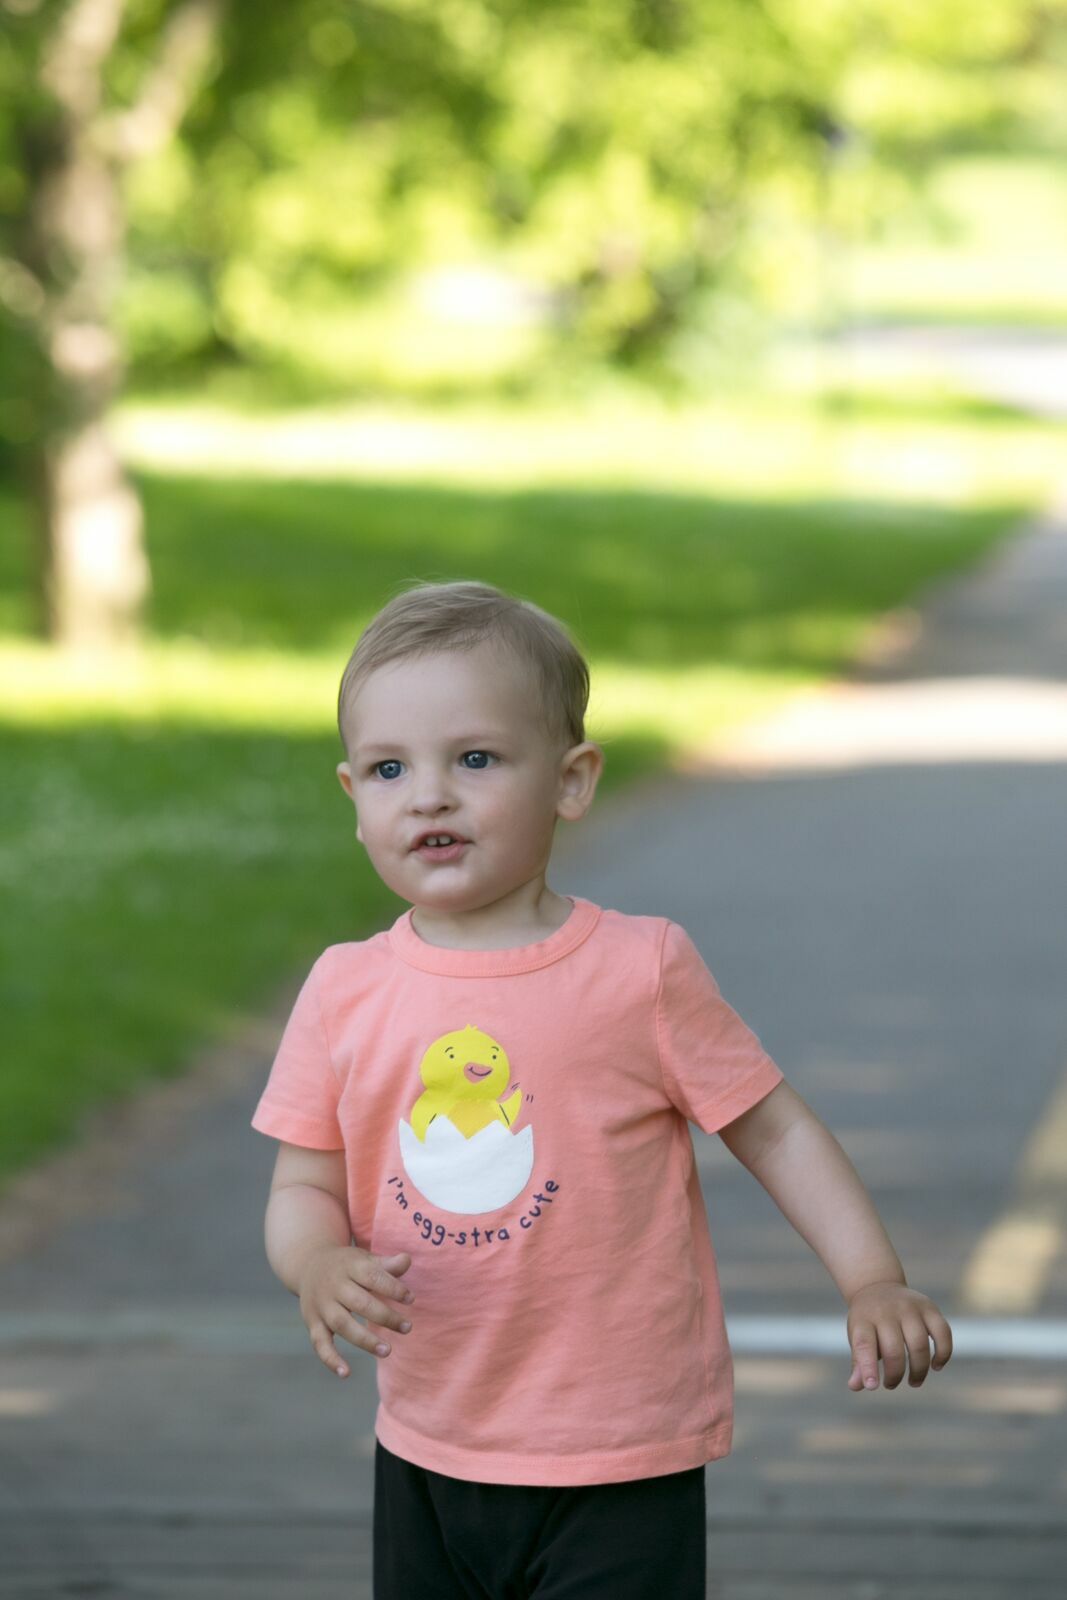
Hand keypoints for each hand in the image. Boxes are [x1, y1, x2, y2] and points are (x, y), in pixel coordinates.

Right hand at [297, 1245, 414, 1377]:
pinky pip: (319, 1343)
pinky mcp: (312, 1323)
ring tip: (387, 1351)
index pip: (373, 1277)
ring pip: (342, 1324)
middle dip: (385, 1316)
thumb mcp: (364, 1259)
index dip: (393, 1288)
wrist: (308, 1264)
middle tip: (407, 1328)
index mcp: (350, 1267)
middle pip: (360, 1303)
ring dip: (365, 1340)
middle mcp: (334, 1286)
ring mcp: (322, 1306)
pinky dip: (330, 1359)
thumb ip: (386, 1264)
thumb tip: (407, 1260)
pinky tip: (346, 1373)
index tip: (411, 1299)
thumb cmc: (346, 1265)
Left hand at [846, 1280, 952, 1390]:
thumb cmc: (867, 1321)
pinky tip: (936, 1366)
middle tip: (891, 1384)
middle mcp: (886, 1311)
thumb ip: (859, 1362)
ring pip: (919, 1344)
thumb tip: (855, 1386)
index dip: (868, 1367)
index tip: (872, 1386)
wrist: (878, 1287)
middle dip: (895, 1374)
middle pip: (893, 1349)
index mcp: (863, 1319)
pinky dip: (943, 1353)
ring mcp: (909, 1307)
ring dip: (919, 1370)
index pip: (864, 1344)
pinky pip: (943, 1333)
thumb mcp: (857, 1336)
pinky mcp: (929, 1307)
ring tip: (914, 1381)